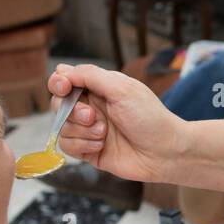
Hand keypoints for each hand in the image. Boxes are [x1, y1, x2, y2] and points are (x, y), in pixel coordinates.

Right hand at [47, 63, 180, 181]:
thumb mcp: (121, 89)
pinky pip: (67, 146)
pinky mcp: (89, 151)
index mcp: (99, 88)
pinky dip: (82, 145)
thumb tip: (62, 71)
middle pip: (58, 104)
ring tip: (105, 133)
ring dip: (81, 130)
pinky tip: (101, 145)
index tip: (65, 87)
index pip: (65, 80)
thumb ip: (91, 76)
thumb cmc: (149, 118)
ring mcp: (89, 130)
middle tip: (92, 116)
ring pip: (61, 127)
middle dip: (72, 110)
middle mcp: (92, 108)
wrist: (164, 152)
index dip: (59, 83)